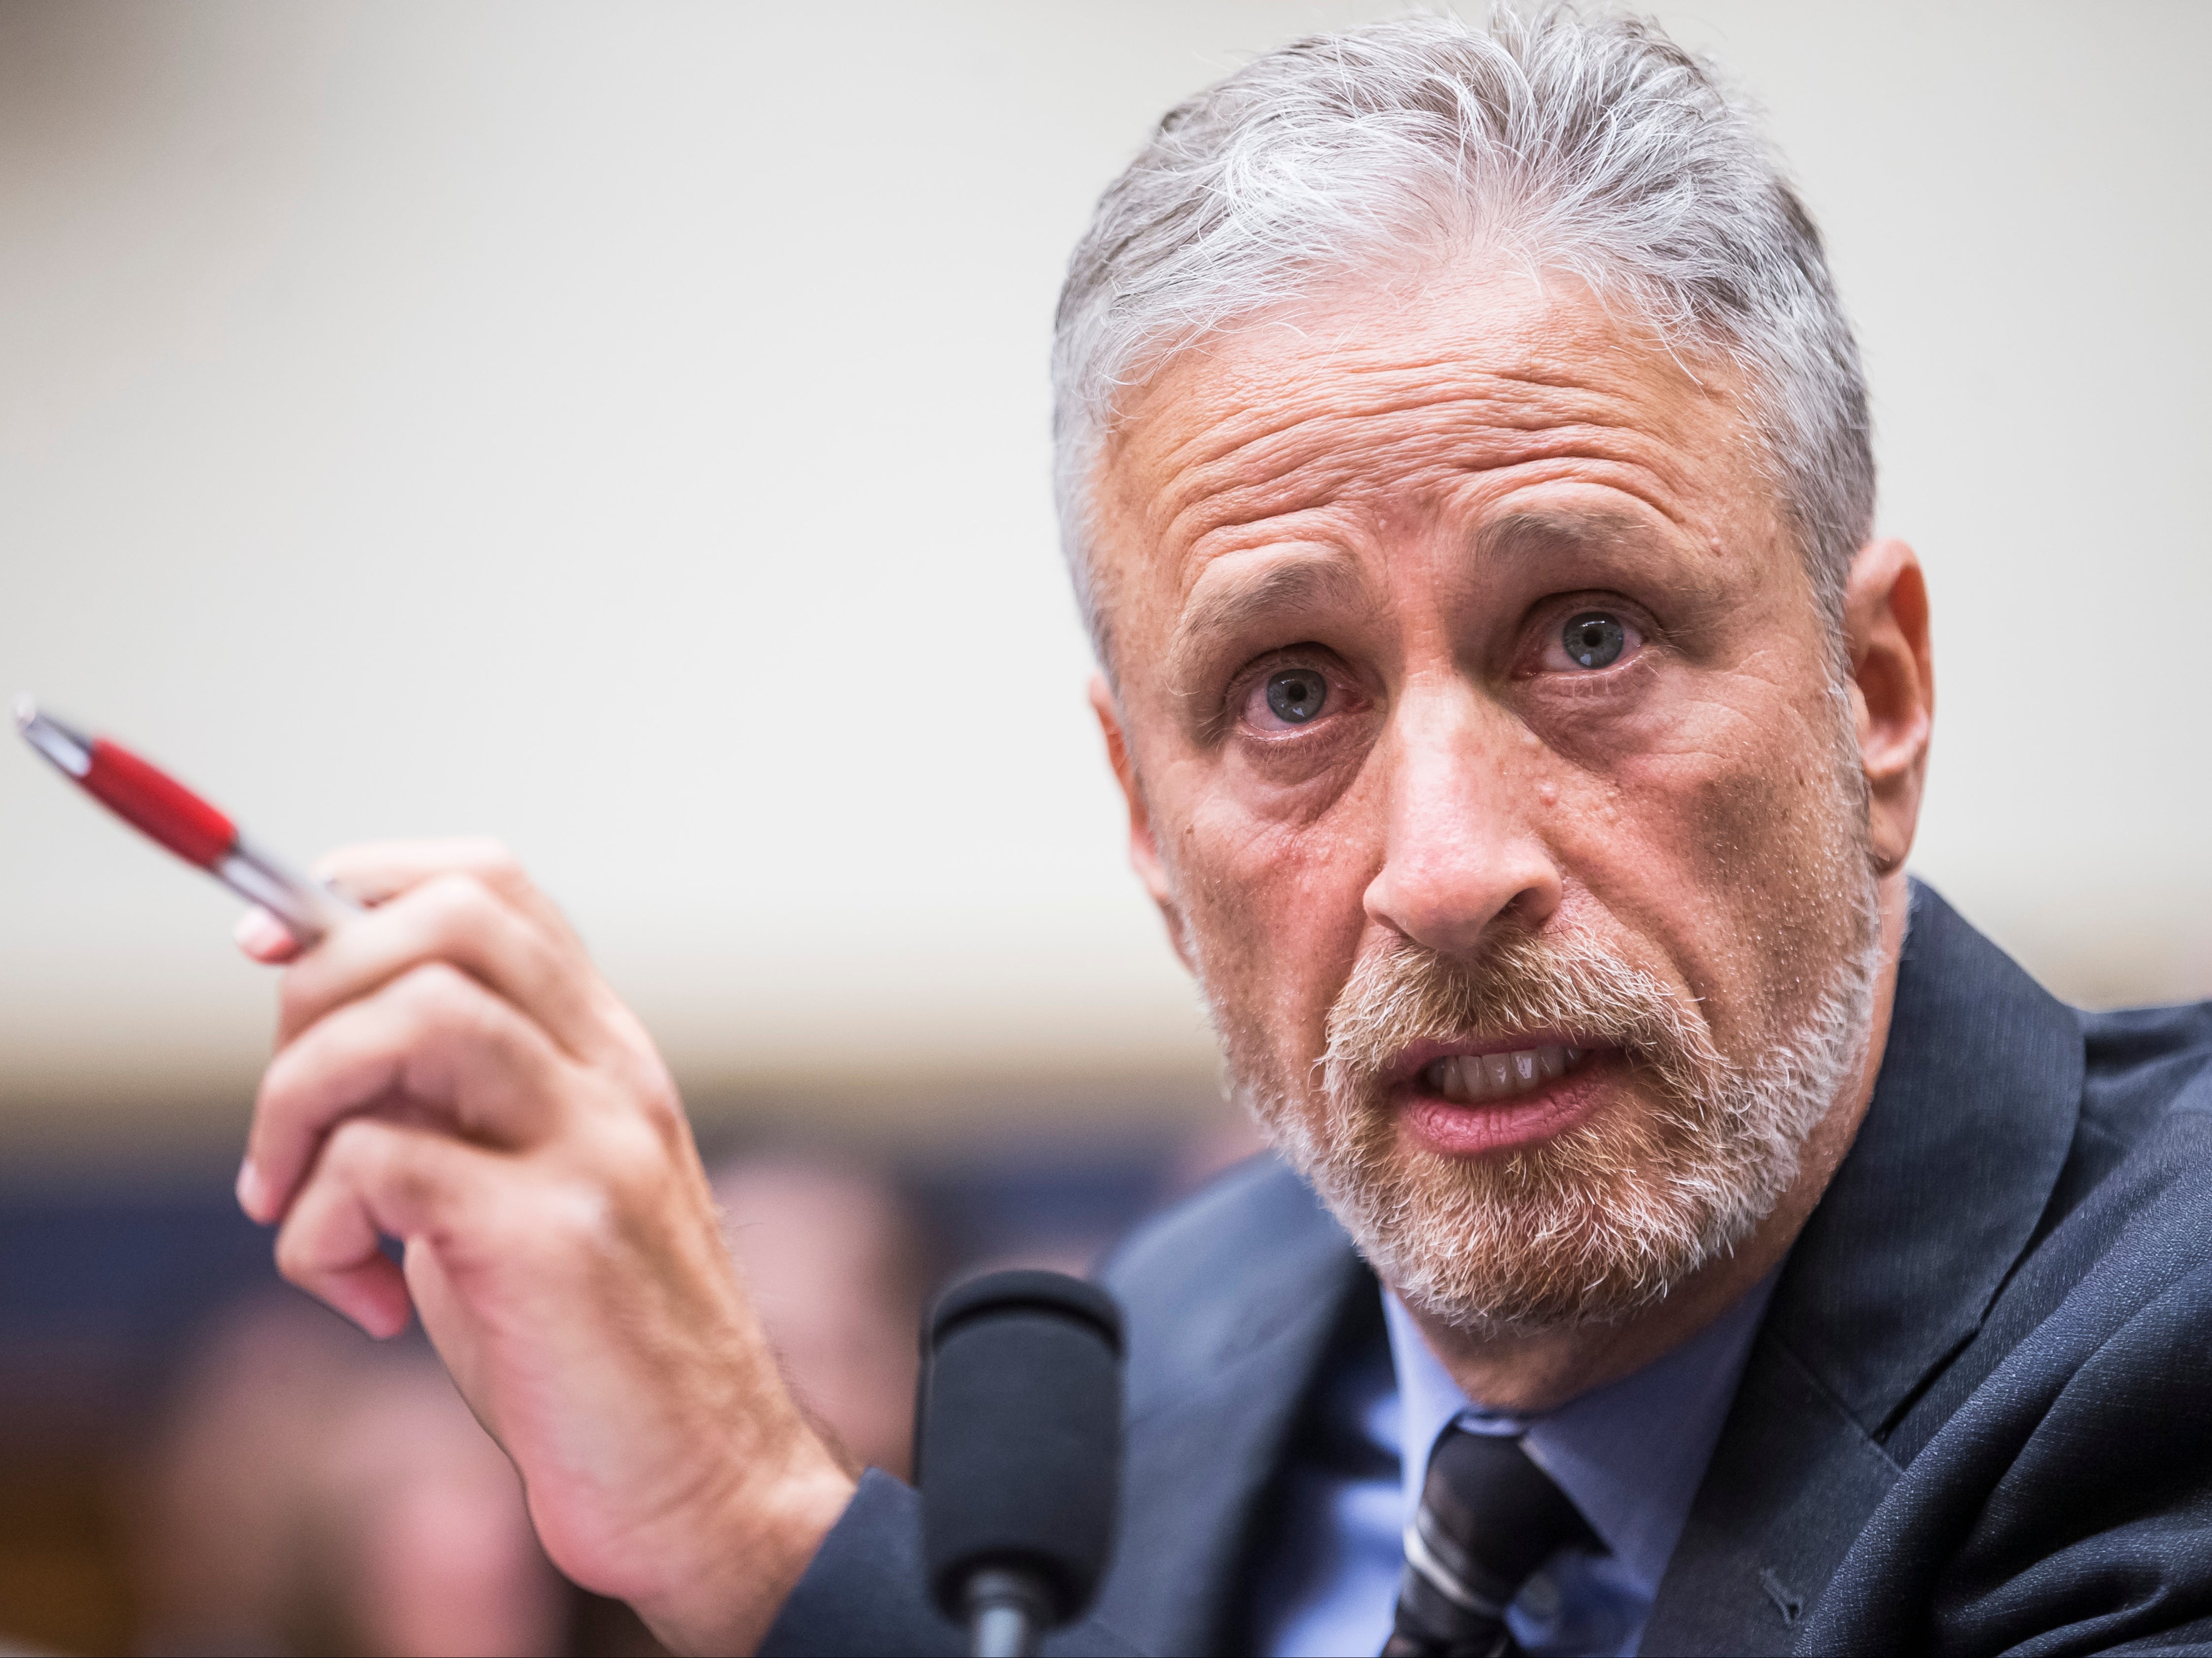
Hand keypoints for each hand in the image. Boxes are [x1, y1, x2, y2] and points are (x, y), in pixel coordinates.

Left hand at [234, 839, 854, 1654]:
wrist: (705, 1478)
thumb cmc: (586, 1345)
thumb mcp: (520, 1189)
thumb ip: (446, 1106)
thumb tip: (312, 1035)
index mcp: (604, 1049)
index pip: (486, 882)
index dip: (356, 888)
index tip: (272, 957)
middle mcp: (609, 1073)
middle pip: (443, 922)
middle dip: (310, 995)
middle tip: (287, 1122)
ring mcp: (592, 1146)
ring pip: (408, 1017)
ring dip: (295, 1101)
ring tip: (287, 1200)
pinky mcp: (554, 1239)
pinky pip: (379, 1167)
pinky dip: (313, 1232)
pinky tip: (356, 1302)